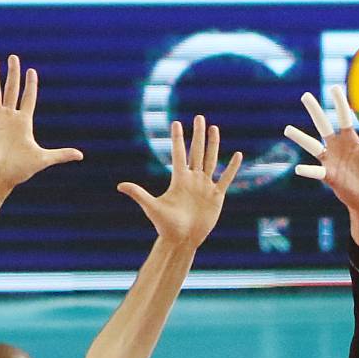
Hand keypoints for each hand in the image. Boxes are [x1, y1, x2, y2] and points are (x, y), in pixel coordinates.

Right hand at [0, 56, 84, 189]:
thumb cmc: (19, 171)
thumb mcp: (42, 159)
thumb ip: (60, 154)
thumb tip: (81, 156)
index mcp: (23, 123)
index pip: (29, 98)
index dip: (31, 85)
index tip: (32, 71)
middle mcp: (8, 118)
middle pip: (12, 90)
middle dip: (13, 74)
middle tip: (13, 57)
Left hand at [117, 115, 243, 250]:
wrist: (182, 240)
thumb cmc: (165, 225)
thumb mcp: (152, 207)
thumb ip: (138, 194)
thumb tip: (120, 185)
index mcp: (178, 180)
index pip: (179, 154)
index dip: (178, 138)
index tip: (176, 123)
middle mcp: (193, 180)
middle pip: (196, 152)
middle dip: (198, 135)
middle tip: (199, 117)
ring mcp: (205, 187)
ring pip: (211, 160)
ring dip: (213, 145)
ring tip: (214, 128)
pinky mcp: (216, 196)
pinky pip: (226, 178)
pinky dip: (232, 168)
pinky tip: (237, 155)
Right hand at [286, 87, 358, 246]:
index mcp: (349, 140)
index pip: (343, 117)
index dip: (340, 103)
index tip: (334, 87)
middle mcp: (336, 148)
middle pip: (323, 125)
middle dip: (315, 110)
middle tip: (305, 95)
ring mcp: (330, 161)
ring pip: (312, 146)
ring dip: (300, 138)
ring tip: (287, 128)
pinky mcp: (328, 176)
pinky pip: (315, 172)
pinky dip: (307, 171)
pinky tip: (298, 169)